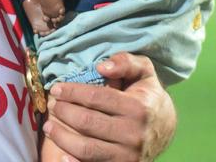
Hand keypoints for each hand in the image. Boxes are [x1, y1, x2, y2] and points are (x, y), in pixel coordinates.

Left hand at [43, 53, 176, 161]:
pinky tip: (62, 154)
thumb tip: (101, 66)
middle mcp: (133, 134)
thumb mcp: (144, 71)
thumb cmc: (148, 95)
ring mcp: (128, 155)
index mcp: (137, 108)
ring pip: (87, 148)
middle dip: (64, 112)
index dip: (72, 92)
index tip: (56, 88)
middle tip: (52, 105)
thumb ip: (126, 62)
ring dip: (63, 138)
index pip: (96, 98)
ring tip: (49, 126)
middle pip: (88, 123)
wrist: (166, 129)